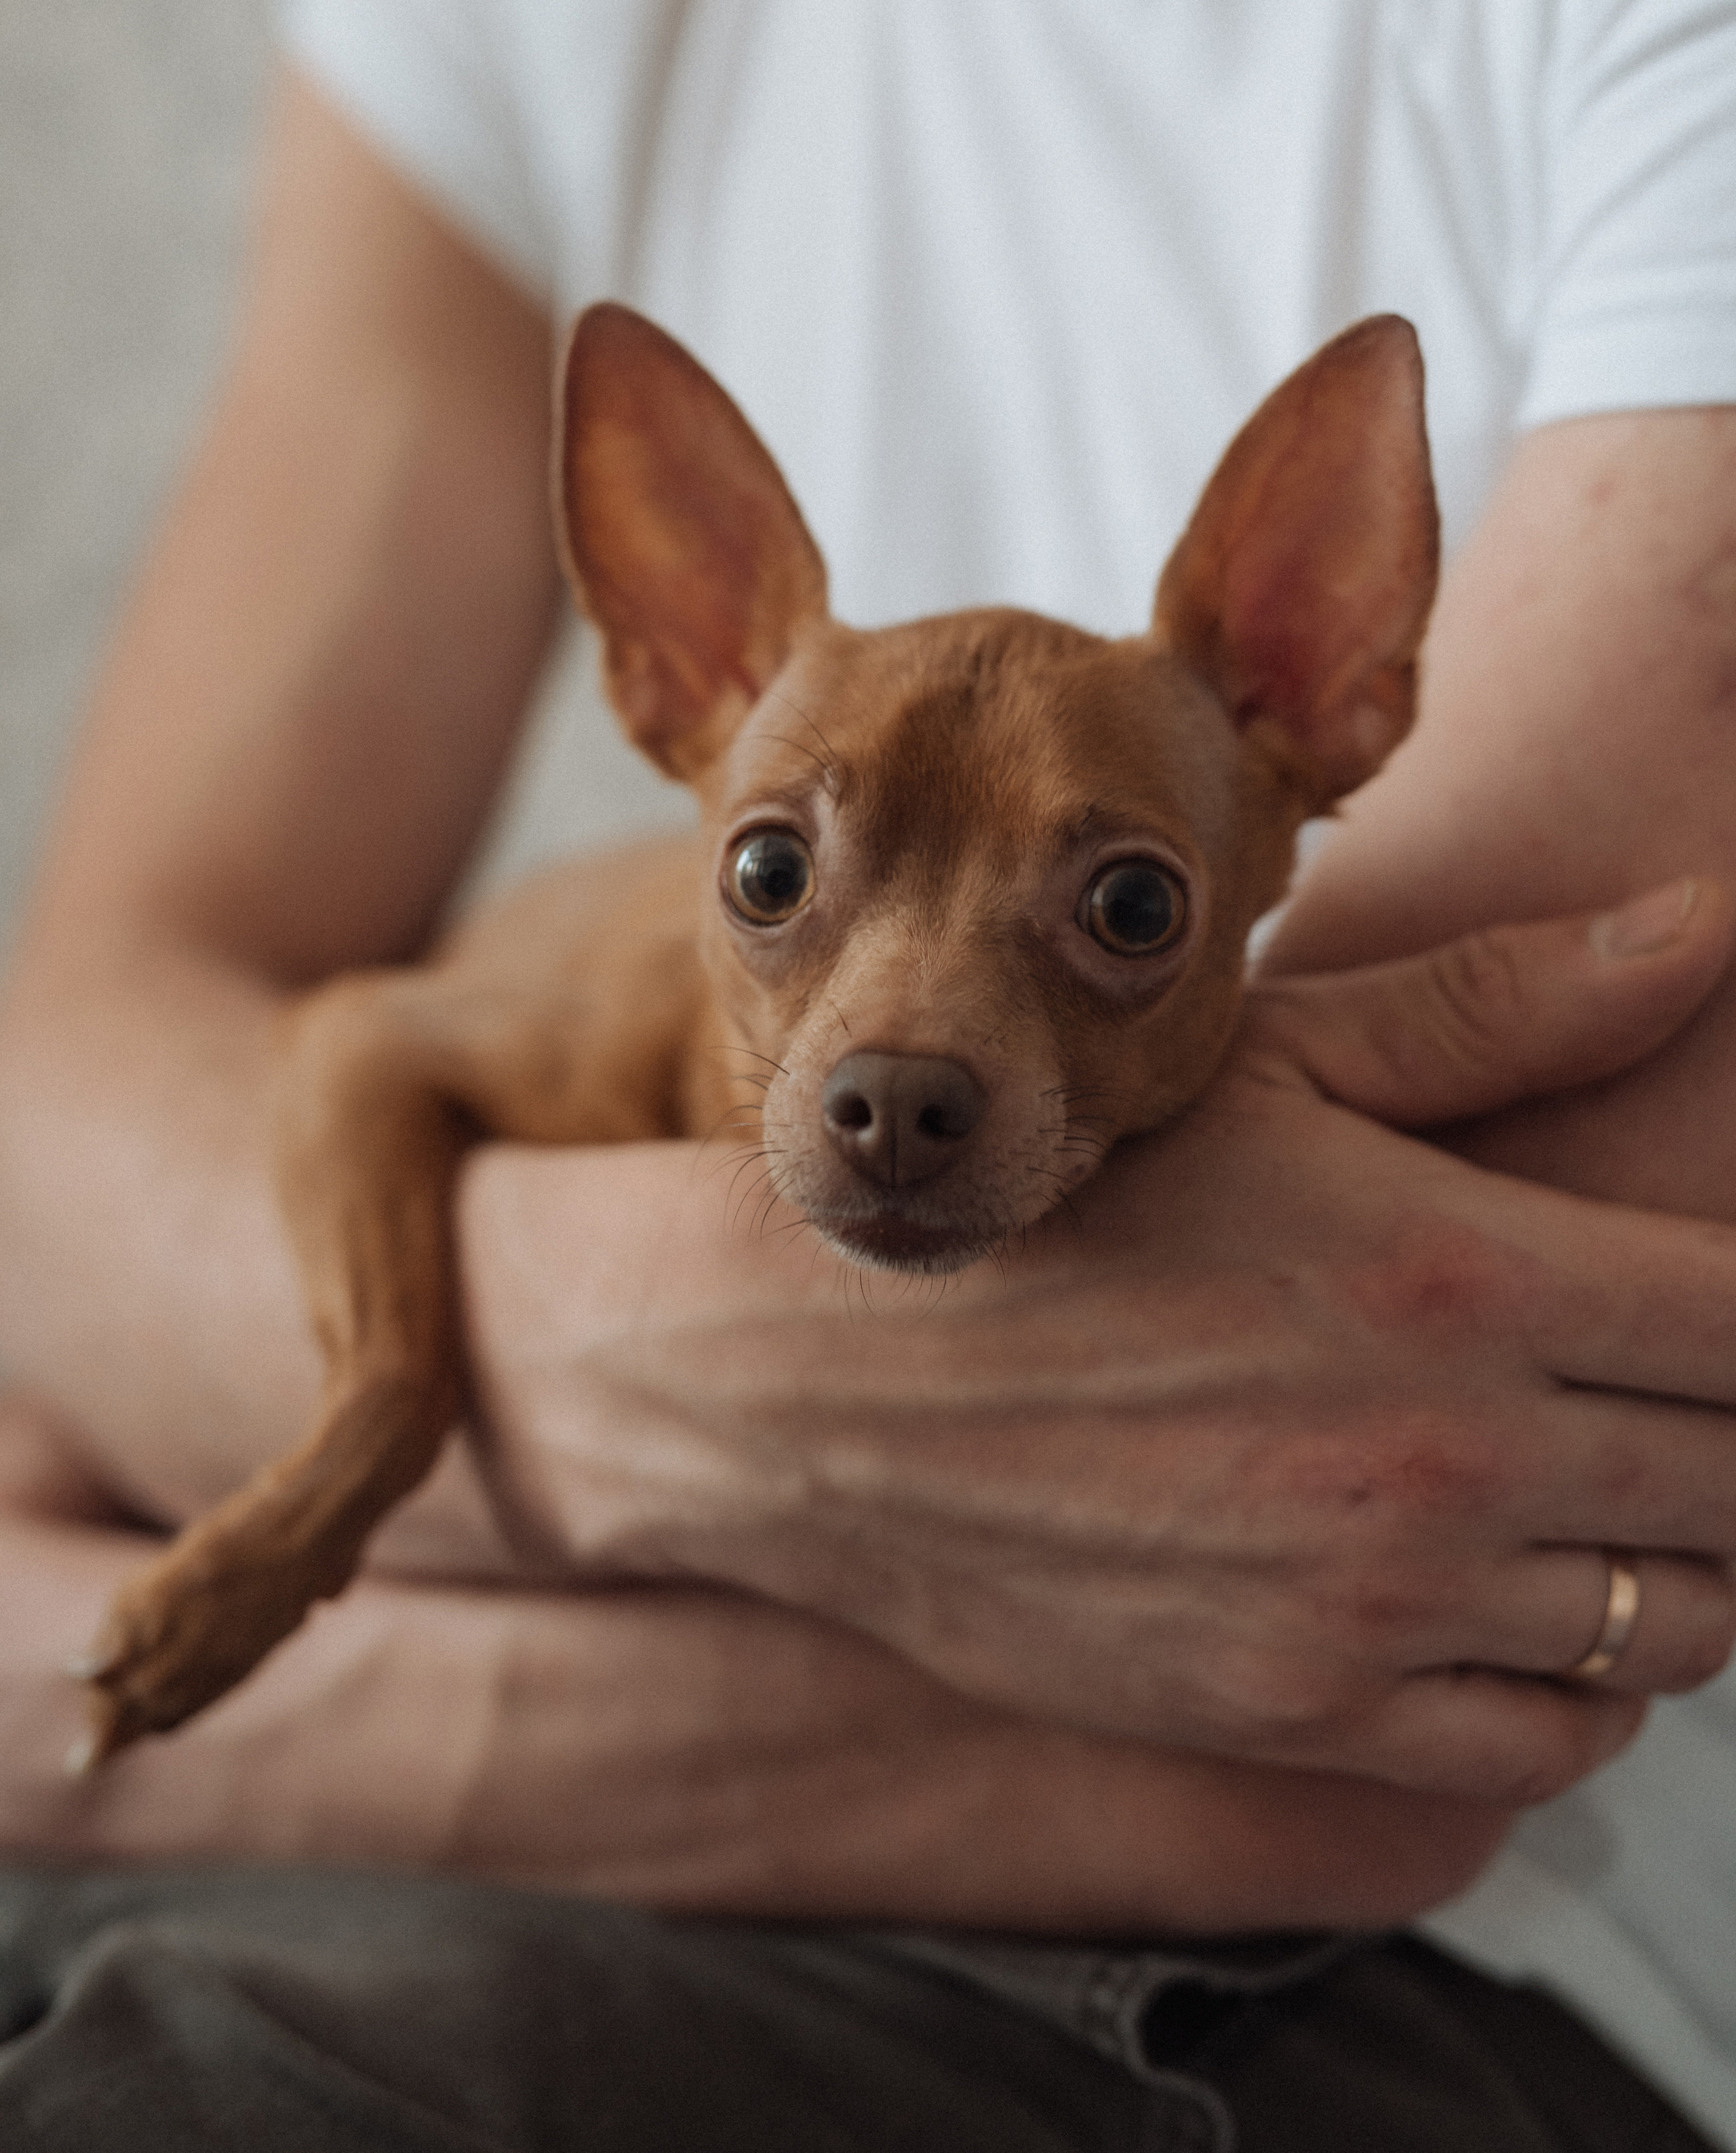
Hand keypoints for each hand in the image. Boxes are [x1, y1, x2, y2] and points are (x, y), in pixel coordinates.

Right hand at [462, 879, 1735, 1806]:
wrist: (830, 1382)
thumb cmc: (1062, 1201)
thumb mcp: (1268, 1067)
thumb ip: (1501, 1005)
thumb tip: (1714, 923)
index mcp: (1461, 1269)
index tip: (1715, 1300)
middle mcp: (1448, 1456)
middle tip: (1672, 1388)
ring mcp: (1380, 1604)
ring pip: (1678, 1625)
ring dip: (1681, 1555)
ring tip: (1613, 1484)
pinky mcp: (1308, 1714)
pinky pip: (1555, 1741)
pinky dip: (1591, 1680)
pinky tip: (1534, 1598)